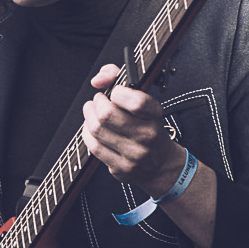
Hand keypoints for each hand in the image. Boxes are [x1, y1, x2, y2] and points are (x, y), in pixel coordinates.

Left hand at [82, 63, 187, 198]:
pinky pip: (94, 147)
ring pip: (96, 130)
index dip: (118, 92)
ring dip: (89, 116)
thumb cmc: (149, 127)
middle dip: (96, 102)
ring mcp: (134, 155)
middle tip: (98, 100)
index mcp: (155, 116)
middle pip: (107, 115)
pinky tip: (91, 128)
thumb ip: (121, 78)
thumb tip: (97, 80)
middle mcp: (146, 136)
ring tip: (92, 111)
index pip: (136, 102)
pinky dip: (87, 133)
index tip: (115, 91)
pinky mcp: (121, 168)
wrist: (161, 165)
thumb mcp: (145, 102)